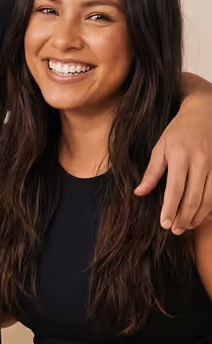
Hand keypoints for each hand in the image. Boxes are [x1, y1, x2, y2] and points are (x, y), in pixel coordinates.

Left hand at [136, 93, 211, 232]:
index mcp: (180, 155)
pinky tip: (201, 216)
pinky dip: (210, 207)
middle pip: (194, 197)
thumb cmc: (178, 131)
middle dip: (184, 217)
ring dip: (198, 216)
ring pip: (209, 198)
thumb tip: (139, 193)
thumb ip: (151, 171)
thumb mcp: (160, 147)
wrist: (204, 113)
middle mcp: (200, 161)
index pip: (175, 188)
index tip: (165, 224)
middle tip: (176, 231)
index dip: (170, 209)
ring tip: (187, 227)